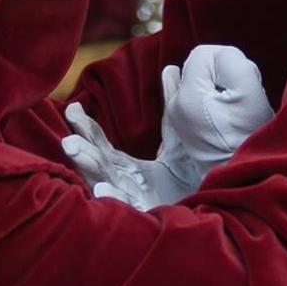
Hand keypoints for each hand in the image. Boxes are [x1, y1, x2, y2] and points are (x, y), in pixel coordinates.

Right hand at [62, 45, 273, 211]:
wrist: (218, 204)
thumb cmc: (193, 176)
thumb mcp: (182, 137)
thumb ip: (173, 106)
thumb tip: (171, 69)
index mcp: (131, 169)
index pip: (103, 148)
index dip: (87, 131)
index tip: (72, 109)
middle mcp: (128, 186)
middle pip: (100, 166)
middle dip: (83, 151)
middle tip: (68, 138)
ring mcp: (137, 203)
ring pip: (107, 185)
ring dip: (90, 169)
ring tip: (74, 151)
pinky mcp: (150, 217)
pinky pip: (127, 209)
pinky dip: (113, 199)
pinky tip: (103, 188)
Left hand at [160, 45, 272, 174]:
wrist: (243, 174)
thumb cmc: (250, 135)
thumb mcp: (249, 90)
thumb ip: (231, 60)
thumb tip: (220, 57)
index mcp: (186, 96)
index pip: (204, 53)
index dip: (228, 61)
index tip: (238, 87)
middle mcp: (175, 105)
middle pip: (199, 66)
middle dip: (221, 74)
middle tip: (237, 100)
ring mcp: (176, 116)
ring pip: (198, 80)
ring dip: (217, 86)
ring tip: (231, 109)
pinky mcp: (182, 124)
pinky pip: (186, 93)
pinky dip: (199, 91)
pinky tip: (192, 88)